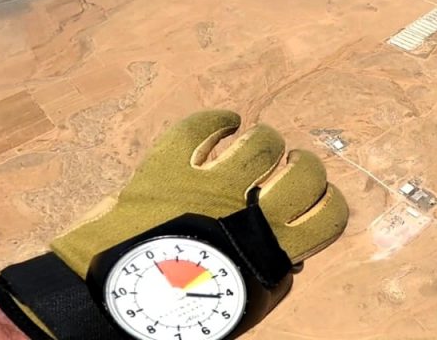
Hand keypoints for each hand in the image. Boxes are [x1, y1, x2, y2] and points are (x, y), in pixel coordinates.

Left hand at [1, 110, 348, 337]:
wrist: (106, 308)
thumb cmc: (175, 315)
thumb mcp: (240, 304)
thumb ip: (269, 274)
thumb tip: (291, 252)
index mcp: (270, 254)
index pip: (330, 216)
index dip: (329, 203)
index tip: (315, 201)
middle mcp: (246, 215)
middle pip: (304, 173)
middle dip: (304, 167)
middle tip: (290, 169)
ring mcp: (207, 186)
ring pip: (260, 142)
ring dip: (265, 141)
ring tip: (256, 145)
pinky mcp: (167, 169)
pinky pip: (199, 128)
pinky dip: (216, 121)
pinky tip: (225, 122)